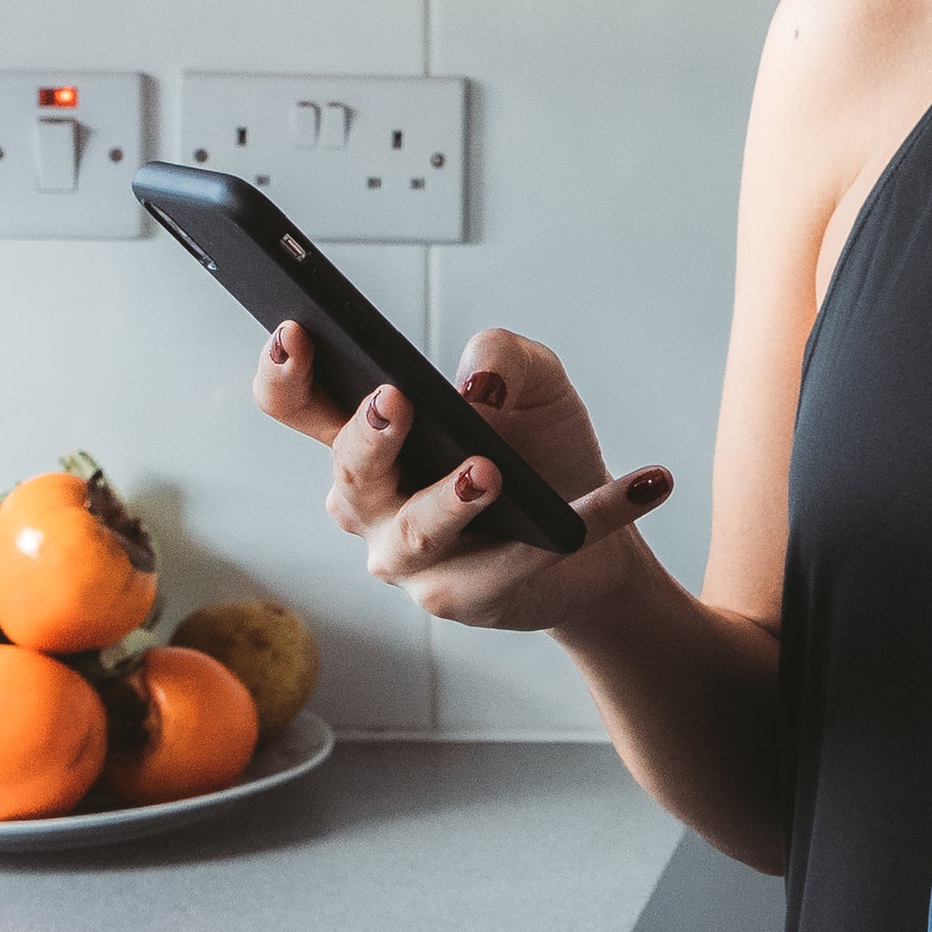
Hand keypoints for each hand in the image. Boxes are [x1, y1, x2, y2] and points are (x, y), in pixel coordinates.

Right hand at [253, 322, 674, 635]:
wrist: (595, 530)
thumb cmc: (538, 448)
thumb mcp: (533, 383)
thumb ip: (503, 357)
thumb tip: (472, 386)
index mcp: (367, 440)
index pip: (297, 407)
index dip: (283, 373)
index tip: (297, 331)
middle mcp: (373, 506)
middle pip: (350, 476)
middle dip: (368, 439)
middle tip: (397, 400)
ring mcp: (413, 562)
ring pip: (415, 535)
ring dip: (449, 500)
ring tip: (489, 470)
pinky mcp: (470, 599)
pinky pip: (523, 562)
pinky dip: (593, 518)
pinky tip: (649, 482)